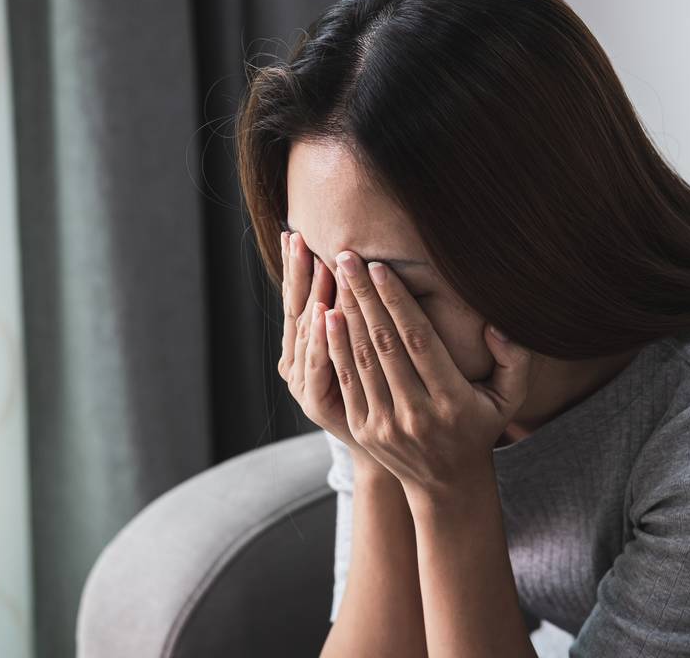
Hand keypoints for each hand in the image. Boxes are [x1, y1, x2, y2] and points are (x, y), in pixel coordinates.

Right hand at [277, 230, 378, 466]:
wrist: (395, 455)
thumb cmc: (388, 399)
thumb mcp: (365, 359)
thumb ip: (351, 319)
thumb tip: (355, 265)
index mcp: (304, 350)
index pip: (297, 299)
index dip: (295, 269)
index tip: (295, 233)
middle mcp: (295, 366)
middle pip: (296, 310)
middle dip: (298, 273)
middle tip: (298, 238)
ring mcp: (303, 385)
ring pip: (305, 333)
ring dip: (311, 297)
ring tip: (316, 264)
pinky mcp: (317, 404)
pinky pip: (318, 365)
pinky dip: (320, 339)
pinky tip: (325, 313)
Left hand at [323, 250, 532, 499]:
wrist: (446, 483)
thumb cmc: (480, 426)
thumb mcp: (510, 398)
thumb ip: (514, 359)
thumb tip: (495, 326)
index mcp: (452, 400)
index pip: (418, 340)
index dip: (397, 302)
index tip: (380, 267)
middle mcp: (416, 412)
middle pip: (384, 343)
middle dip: (364, 296)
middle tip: (347, 257)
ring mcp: (385, 423)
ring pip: (360, 358)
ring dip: (345, 314)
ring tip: (335, 277)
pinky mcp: (363, 428)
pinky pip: (346, 380)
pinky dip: (334, 346)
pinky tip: (326, 316)